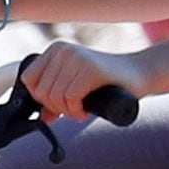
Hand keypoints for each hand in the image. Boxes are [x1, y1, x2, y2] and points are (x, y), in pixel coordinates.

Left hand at [21, 41, 139, 121]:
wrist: (139, 73)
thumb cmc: (107, 82)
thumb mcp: (76, 86)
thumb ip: (56, 99)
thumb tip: (41, 118)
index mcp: (56, 50)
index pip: (29, 79)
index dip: (41, 98)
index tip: (57, 104)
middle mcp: (63, 50)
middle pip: (41, 92)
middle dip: (56, 108)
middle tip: (73, 109)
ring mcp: (77, 58)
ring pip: (55, 97)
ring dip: (68, 112)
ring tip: (81, 109)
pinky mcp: (90, 70)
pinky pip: (71, 99)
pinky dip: (77, 111)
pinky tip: (86, 110)